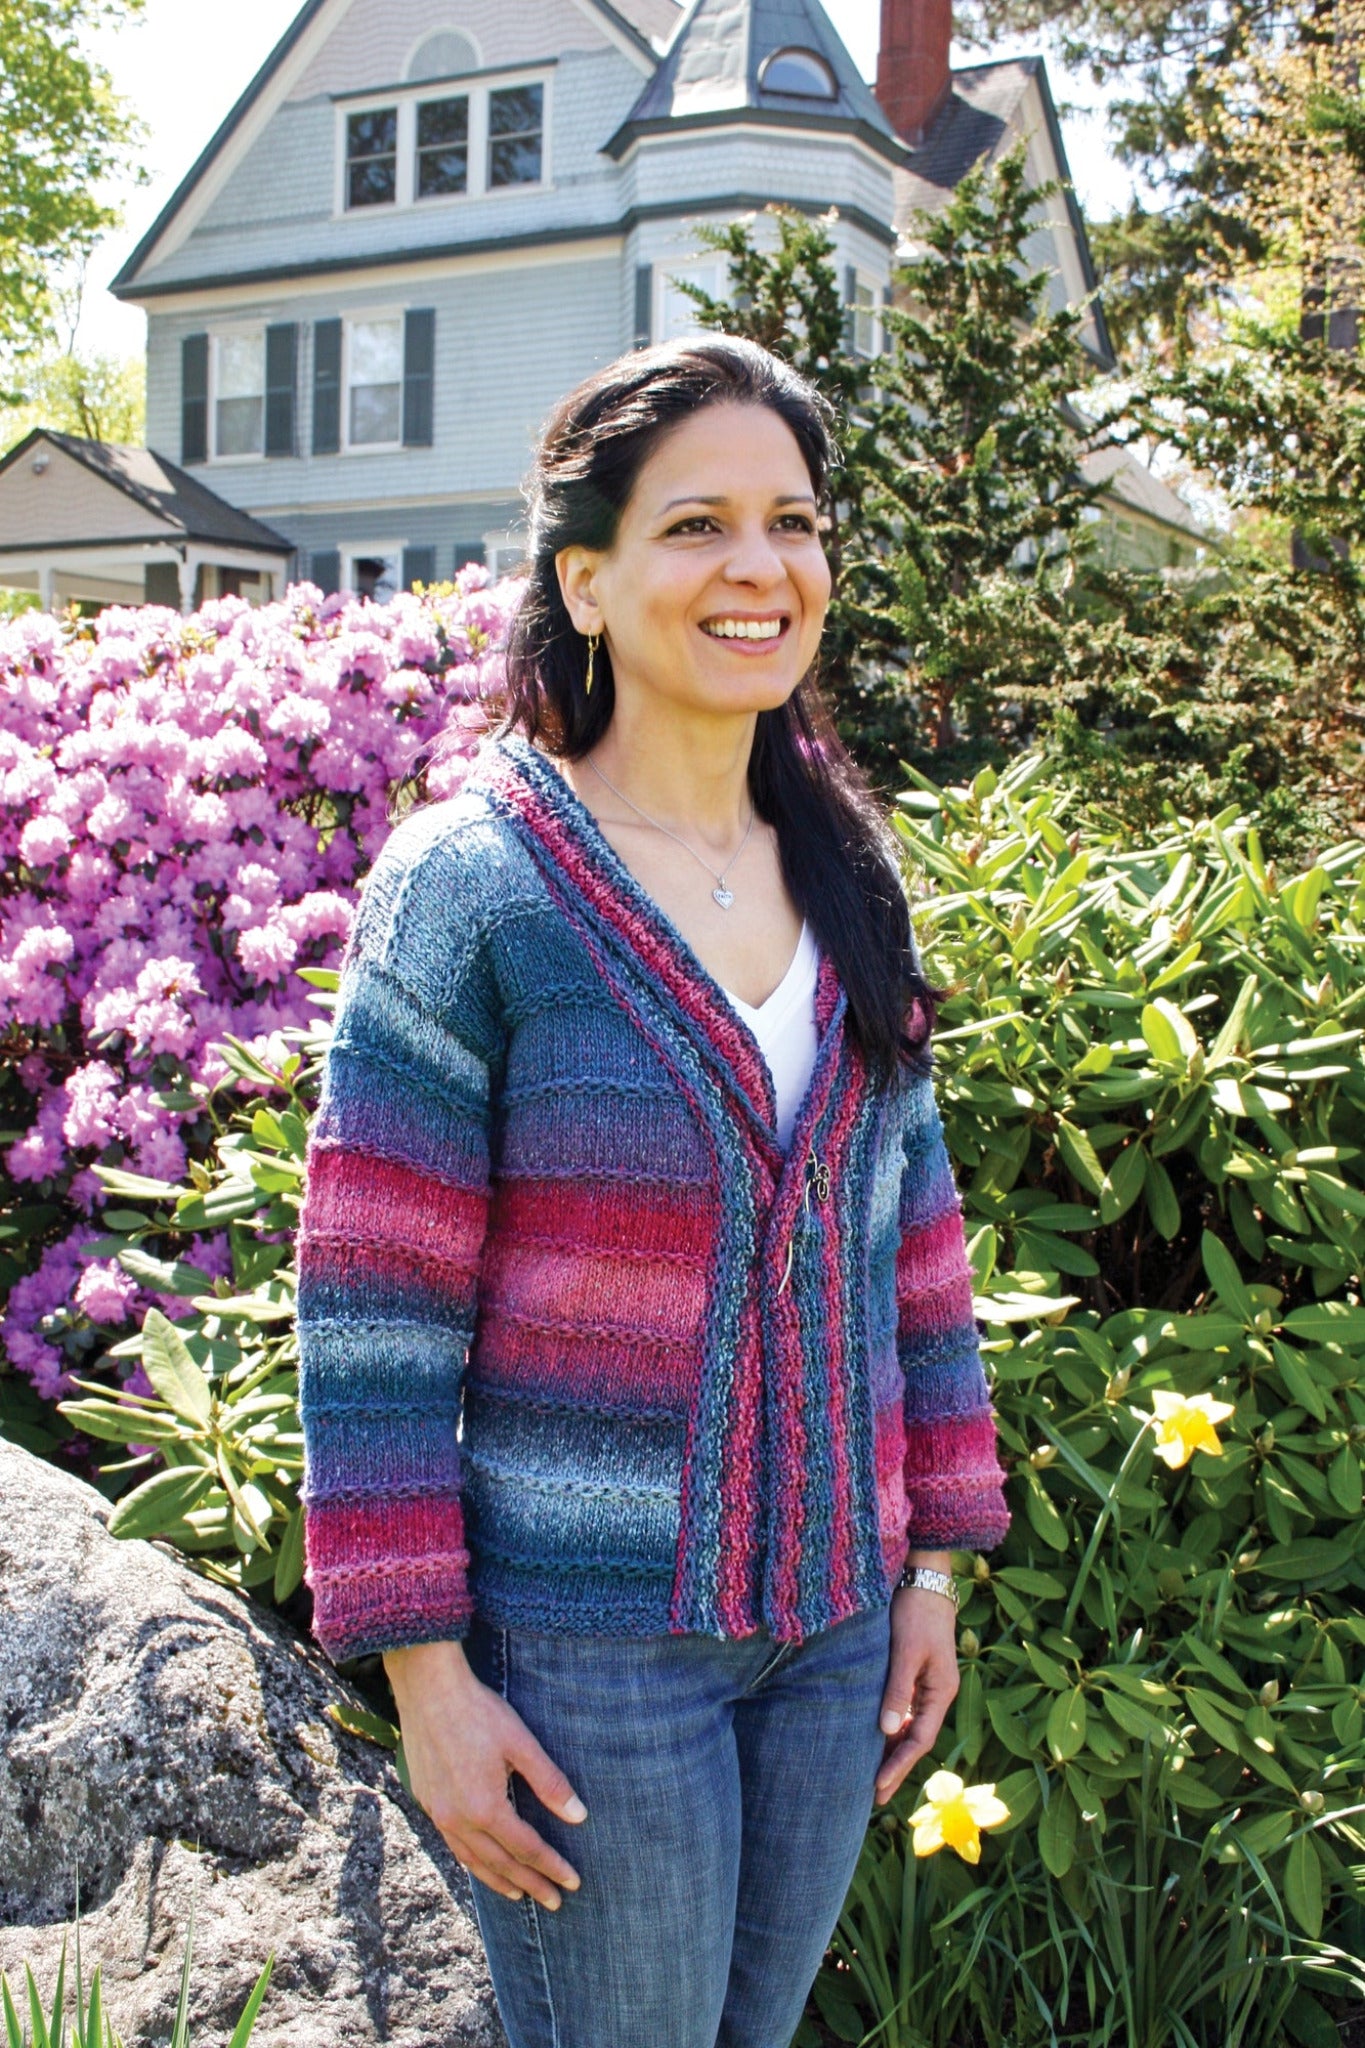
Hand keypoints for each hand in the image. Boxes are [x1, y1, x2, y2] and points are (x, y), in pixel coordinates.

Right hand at [384, 1639, 586, 1908]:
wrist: (428, 1688)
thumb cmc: (478, 1711)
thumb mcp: (521, 1743)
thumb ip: (549, 1783)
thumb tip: (578, 1816)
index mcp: (485, 1808)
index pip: (527, 1849)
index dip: (552, 1867)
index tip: (572, 1883)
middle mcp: (459, 1819)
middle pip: (501, 1863)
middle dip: (530, 1884)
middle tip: (553, 1902)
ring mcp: (439, 1813)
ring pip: (472, 1860)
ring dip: (498, 1880)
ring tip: (518, 1894)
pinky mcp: (427, 1800)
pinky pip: (453, 1844)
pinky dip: (472, 1860)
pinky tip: (481, 1860)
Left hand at [873, 1586, 959, 1804]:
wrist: (924, 1578)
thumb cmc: (915, 1612)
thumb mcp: (906, 1651)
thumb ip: (897, 1690)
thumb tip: (886, 1730)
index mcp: (941, 1691)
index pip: (920, 1740)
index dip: (899, 1765)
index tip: (877, 1786)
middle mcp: (937, 1693)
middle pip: (916, 1739)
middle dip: (896, 1767)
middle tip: (873, 1796)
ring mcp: (927, 1684)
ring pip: (909, 1726)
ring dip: (892, 1749)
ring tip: (869, 1774)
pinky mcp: (915, 1672)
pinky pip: (904, 1710)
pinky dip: (890, 1726)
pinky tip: (874, 1736)